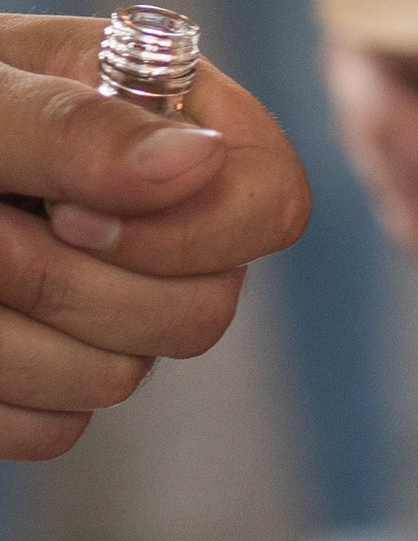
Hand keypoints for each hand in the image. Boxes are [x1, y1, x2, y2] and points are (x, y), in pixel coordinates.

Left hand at [0, 16, 308, 461]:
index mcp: (158, 113)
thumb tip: (198, 164)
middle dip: (73, 286)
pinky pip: (53, 427)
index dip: (195, 230)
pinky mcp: (46, 380)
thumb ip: (70, 128)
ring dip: (5, 333)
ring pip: (119, 377)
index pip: (269, 201)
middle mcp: (152, 213)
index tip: (76, 212)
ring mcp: (103, 302)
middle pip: (204, 311)